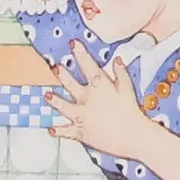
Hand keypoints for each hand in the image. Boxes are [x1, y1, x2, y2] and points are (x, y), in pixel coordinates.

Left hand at [47, 41, 153, 160]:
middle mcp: (86, 99)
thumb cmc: (131, 113)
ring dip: (54, 100)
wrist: (131, 136)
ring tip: (47, 95)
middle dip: (61, 74)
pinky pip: (65, 131)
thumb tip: (117, 60)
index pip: (87, 65)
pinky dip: (57, 130)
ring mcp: (81, 115)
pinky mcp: (80, 131)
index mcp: (99, 86)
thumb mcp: (128, 89)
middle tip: (55, 67)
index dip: (79, 52)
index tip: (73, 44)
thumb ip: (121, 74)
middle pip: (70, 83)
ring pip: (62, 106)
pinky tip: (50, 129)